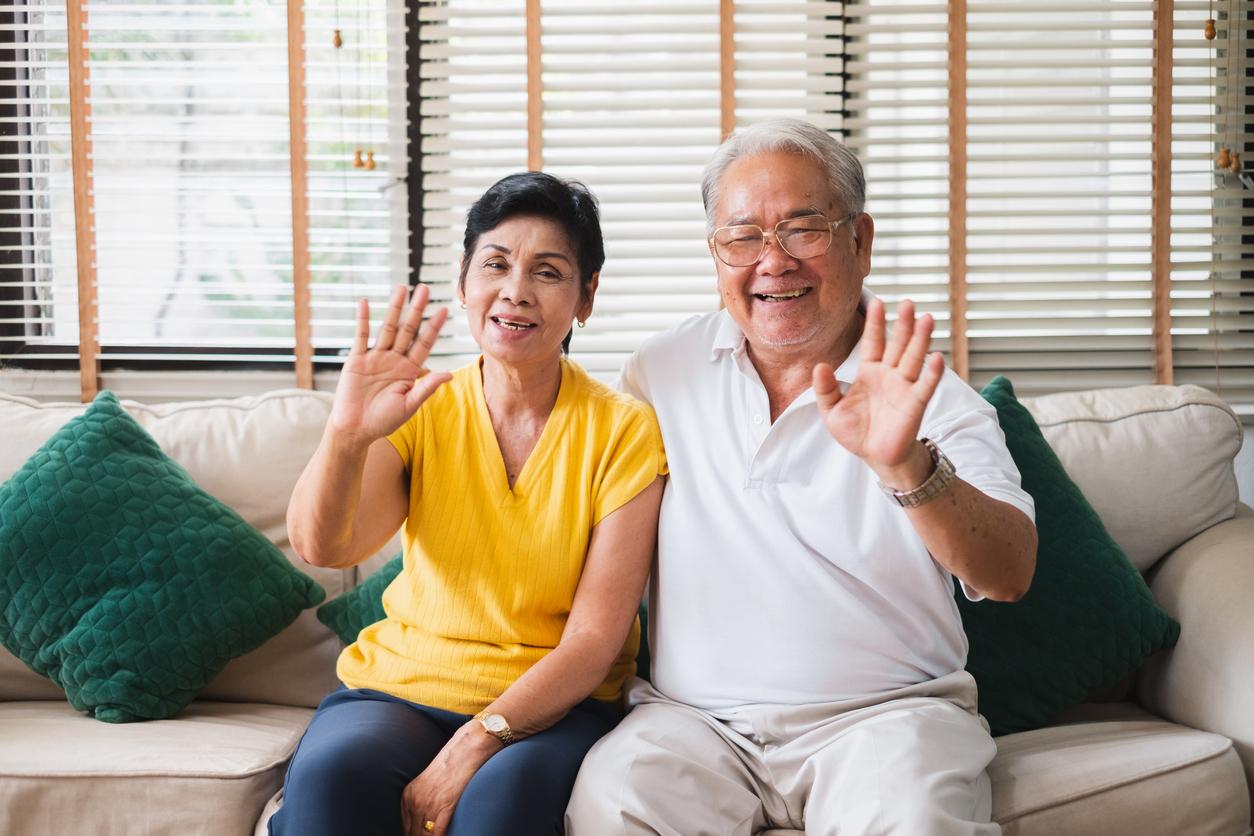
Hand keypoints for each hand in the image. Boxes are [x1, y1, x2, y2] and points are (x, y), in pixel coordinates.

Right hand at [329, 284, 451, 445]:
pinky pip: (361, 337)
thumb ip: (426, 387)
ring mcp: (375, 358)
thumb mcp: (409, 405)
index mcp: (409, 370)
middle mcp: (394, 360)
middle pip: (408, 330)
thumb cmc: (383, 421)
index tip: (444, 310)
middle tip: (425, 288)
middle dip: (417, 309)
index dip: (434, 327)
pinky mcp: (356, 360)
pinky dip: (363, 320)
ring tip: (401, 289)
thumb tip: (449, 374)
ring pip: (388, 328)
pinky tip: (366, 303)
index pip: (425, 343)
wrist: (356, 430)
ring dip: (394, 308)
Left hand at [400, 727, 497, 835]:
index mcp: (408, 796)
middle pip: (412, 835)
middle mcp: (414, 801)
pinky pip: (437, 834)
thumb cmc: (453, 764)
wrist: (467, 748)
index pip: (405, 830)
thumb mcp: (428, 783)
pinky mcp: (444, 805)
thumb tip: (426, 822)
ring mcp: (428, 804)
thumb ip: (423, 801)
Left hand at [812, 297, 943, 485]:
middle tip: (909, 303)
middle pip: (898, 344)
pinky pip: (925, 385)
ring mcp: (904, 387)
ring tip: (927, 318)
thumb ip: (825, 389)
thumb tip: (820, 366)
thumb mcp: (831, 411)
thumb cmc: (855, 432)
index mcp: (869, 372)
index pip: (873, 342)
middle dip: (903, 324)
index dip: (875, 323)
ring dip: (921, 339)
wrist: (875, 456)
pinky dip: (932, 373)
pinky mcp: (915, 404)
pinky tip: (937, 358)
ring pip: (914, 358)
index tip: (877, 302)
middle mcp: (889, 374)